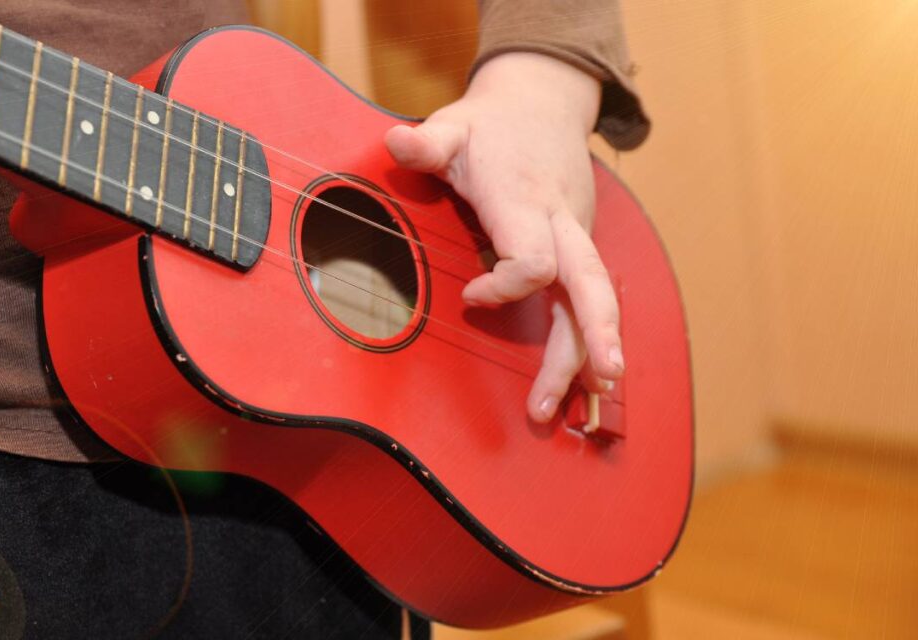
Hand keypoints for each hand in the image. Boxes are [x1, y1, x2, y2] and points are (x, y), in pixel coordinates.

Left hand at [385, 52, 622, 423]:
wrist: (544, 102)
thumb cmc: (490, 125)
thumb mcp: (453, 126)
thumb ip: (426, 142)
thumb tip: (396, 144)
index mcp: (526, 201)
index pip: (534, 258)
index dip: (505, 285)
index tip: (470, 296)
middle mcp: (562, 222)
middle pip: (589, 285)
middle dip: (594, 335)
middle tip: (599, 380)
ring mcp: (577, 235)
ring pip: (596, 300)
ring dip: (591, 351)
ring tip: (586, 399)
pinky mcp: (579, 246)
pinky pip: (589, 297)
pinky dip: (590, 337)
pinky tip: (585, 379)